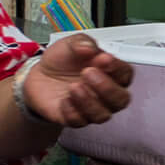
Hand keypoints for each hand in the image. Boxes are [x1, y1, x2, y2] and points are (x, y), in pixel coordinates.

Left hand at [19, 34, 133, 126]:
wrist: (38, 74)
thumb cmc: (62, 60)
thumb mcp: (70, 44)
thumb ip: (82, 42)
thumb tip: (89, 48)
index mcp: (111, 73)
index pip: (125, 74)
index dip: (117, 68)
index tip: (103, 59)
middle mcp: (106, 94)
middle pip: (121, 99)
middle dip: (107, 88)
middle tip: (87, 73)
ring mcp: (91, 108)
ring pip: (103, 115)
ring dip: (90, 102)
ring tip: (74, 86)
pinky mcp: (74, 118)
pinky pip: (79, 121)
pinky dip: (72, 112)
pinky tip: (64, 100)